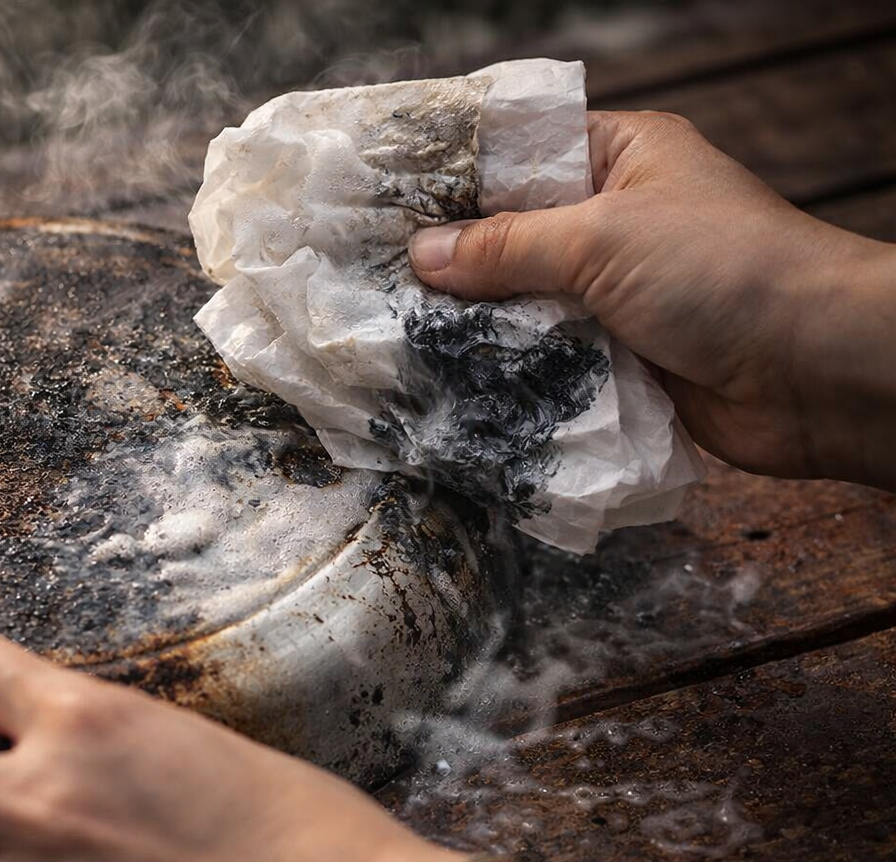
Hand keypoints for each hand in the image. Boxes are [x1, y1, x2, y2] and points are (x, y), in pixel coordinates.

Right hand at [408, 110, 895, 489]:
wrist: (816, 372)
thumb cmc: (723, 272)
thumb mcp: (602, 238)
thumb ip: (505, 248)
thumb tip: (421, 256)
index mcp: (622, 158)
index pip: (520, 153)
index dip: (456, 176)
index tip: (386, 200)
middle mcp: (617, 220)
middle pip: (513, 235)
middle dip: (455, 261)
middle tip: (376, 279)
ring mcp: (618, 292)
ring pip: (525, 303)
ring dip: (480, 324)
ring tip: (399, 335)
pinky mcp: (620, 356)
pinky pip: (547, 358)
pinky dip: (511, 370)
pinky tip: (452, 379)